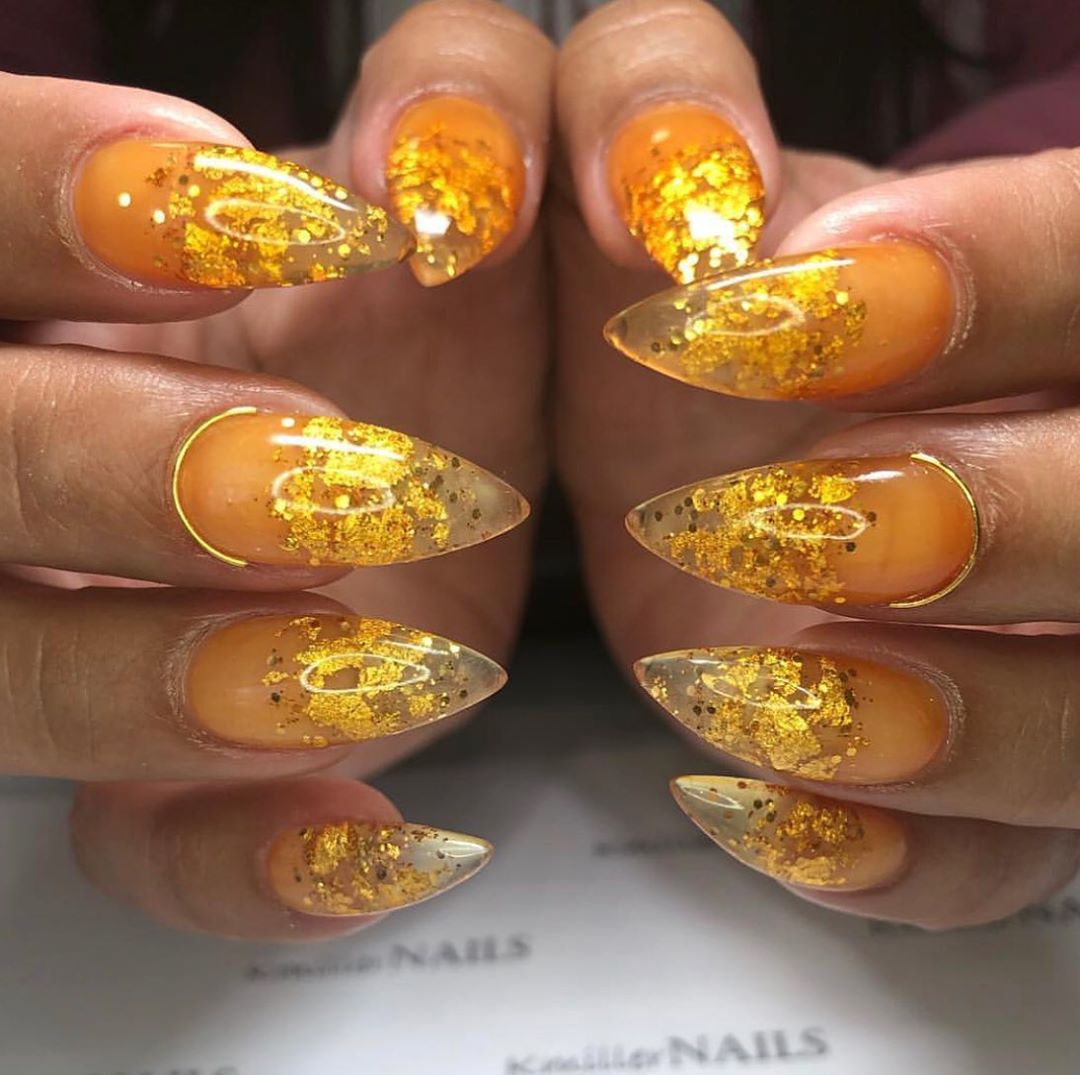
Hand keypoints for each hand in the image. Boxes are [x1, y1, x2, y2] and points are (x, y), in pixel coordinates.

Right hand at [2, 0, 552, 937]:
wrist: (454, 457)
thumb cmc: (446, 304)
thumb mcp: (462, 187)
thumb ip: (458, 118)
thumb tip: (446, 172)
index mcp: (66, 283)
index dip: (50, 197)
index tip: (257, 220)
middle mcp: (37, 458)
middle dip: (126, 472)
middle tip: (326, 480)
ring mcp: (76, 629)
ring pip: (14, 681)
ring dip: (163, 681)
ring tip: (365, 667)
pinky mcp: (158, 771)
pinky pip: (142, 851)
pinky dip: (245, 860)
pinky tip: (375, 839)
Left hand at [553, 0, 1079, 927]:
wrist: (660, 458)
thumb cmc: (654, 307)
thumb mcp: (635, 177)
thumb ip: (650, 114)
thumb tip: (685, 193)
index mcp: (1034, 294)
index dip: (988, 281)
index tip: (761, 310)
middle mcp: (1070, 472)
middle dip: (977, 522)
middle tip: (756, 520)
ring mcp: (1042, 648)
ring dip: (950, 718)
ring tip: (743, 687)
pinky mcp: (976, 790)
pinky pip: (996, 866)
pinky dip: (899, 859)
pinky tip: (767, 811)